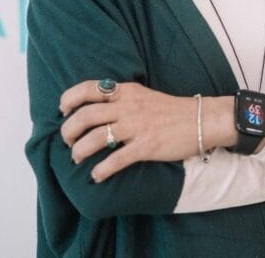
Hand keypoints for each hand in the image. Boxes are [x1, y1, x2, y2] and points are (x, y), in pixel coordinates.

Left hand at [58, 81, 234, 182]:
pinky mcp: (147, 146)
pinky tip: (95, 175)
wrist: (202, 120)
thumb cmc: (171, 110)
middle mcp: (128, 106)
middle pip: (86, 115)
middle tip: (66, 141)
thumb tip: (96, 108)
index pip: (89, 88)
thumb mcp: (143, 94)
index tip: (63, 111)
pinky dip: (101, 170)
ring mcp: (137, 126)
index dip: (69, 99)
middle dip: (68, 130)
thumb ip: (121, 98)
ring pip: (96, 137)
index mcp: (126, 91)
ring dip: (79, 150)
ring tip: (76, 158)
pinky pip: (116, 159)